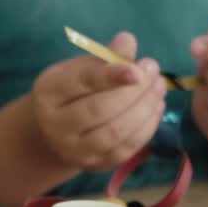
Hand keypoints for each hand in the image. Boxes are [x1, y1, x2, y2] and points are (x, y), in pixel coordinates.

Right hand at [32, 32, 167, 170]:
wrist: (53, 132)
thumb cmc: (70, 92)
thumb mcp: (78, 68)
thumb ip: (104, 57)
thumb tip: (128, 41)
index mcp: (48, 93)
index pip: (82, 83)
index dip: (112, 75)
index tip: (139, 69)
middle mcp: (56, 125)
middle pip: (100, 110)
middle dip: (134, 91)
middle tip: (154, 71)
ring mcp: (75, 149)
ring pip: (116, 132)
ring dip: (144, 109)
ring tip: (159, 87)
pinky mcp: (95, 165)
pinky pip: (126, 148)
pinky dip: (147, 127)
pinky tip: (156, 107)